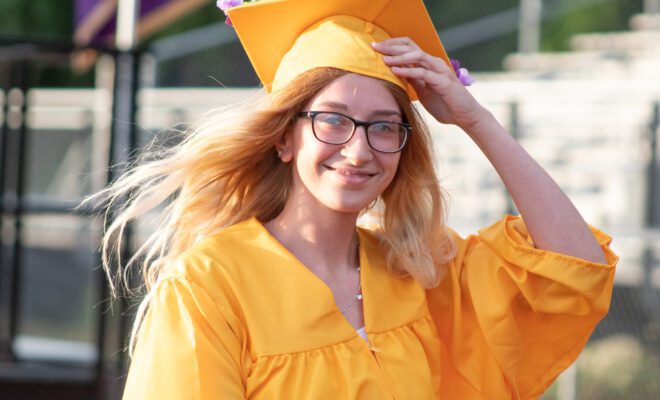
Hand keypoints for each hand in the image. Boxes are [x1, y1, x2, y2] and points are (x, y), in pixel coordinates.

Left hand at [372, 38, 486, 131]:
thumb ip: (413, 80)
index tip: (376, 47)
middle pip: (411, 47)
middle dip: (391, 46)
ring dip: (399, 57)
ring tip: (384, 59)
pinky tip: (396, 71)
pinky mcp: (444, 82)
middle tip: (374, 47)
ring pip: (417, 56)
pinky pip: (423, 73)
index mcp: (429, 64)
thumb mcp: (424, 91)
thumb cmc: (445, 104)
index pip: (409, 47)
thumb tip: (397, 73)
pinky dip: (408, 71)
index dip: (392, 45)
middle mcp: (435, 63)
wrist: (465, 117)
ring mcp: (440, 71)